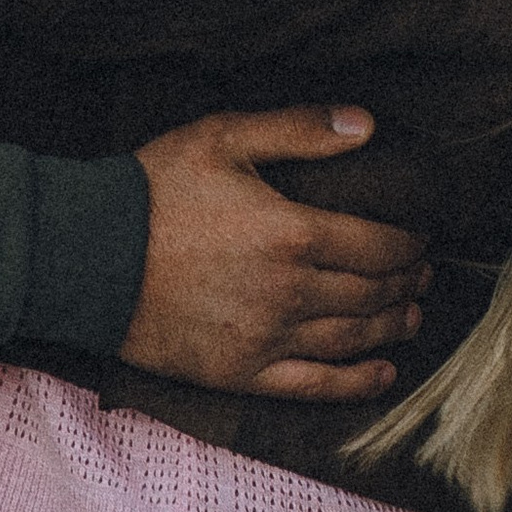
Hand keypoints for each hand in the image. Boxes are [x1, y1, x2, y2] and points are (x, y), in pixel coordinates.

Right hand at [125, 108, 432, 401]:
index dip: (409, 243)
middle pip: (371, 293)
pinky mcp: (241, 373)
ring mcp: (266, 339)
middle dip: (407, 282)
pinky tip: (381, 373)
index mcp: (292, 233)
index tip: (422, 238)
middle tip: (423, 274)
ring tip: (412, 314)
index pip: (378, 244)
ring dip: (392, 326)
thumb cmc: (155, 190)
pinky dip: (356, 382)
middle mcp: (289, 292)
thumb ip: (299, 129)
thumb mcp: (224, 137)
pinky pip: (314, 386)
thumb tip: (367, 124)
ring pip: (351, 339)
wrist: (88, 257)